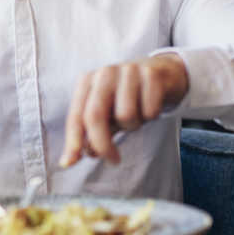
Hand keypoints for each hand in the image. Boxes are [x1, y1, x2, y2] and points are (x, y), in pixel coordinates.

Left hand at [59, 53, 188, 166]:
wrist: (163, 72)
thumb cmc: (129, 97)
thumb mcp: (107, 113)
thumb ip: (92, 133)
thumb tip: (77, 157)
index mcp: (88, 81)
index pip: (76, 115)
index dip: (72, 141)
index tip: (70, 163)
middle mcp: (105, 73)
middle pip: (95, 115)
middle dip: (102, 144)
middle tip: (113, 160)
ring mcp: (128, 71)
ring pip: (125, 115)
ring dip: (133, 125)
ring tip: (137, 116)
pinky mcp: (151, 74)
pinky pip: (149, 110)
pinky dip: (151, 116)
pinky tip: (151, 106)